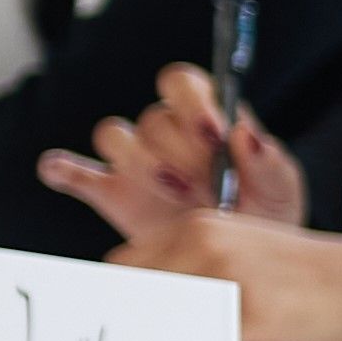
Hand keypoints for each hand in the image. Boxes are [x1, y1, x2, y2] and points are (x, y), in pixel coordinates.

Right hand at [42, 63, 307, 243]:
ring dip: (142, 163)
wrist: (243, 258)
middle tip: (207, 185)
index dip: (194, 103)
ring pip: (114, 136)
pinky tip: (61, 171)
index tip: (216, 135)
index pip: (181, 82)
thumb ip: (267, 159)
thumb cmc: (265, 210)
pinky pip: (73, 170)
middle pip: (152, 118)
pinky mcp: (109, 192)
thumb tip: (246, 132)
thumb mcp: (280, 185)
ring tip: (178, 195)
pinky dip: (63, 168)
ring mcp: (134, 162)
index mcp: (205, 116)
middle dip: (180, 151)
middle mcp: (164, 133)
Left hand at [98, 207, 341, 340]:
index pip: (124, 265)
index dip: (127, 294)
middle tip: (162, 334)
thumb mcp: (239, 247)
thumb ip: (189, 262)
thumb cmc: (303, 273)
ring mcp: (226, 276)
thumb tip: (138, 300)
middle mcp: (205, 244)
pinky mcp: (249, 312)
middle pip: (131, 290)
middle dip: (139, 315)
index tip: (133, 315)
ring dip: (166, 336)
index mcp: (198, 225)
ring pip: (159, 317)